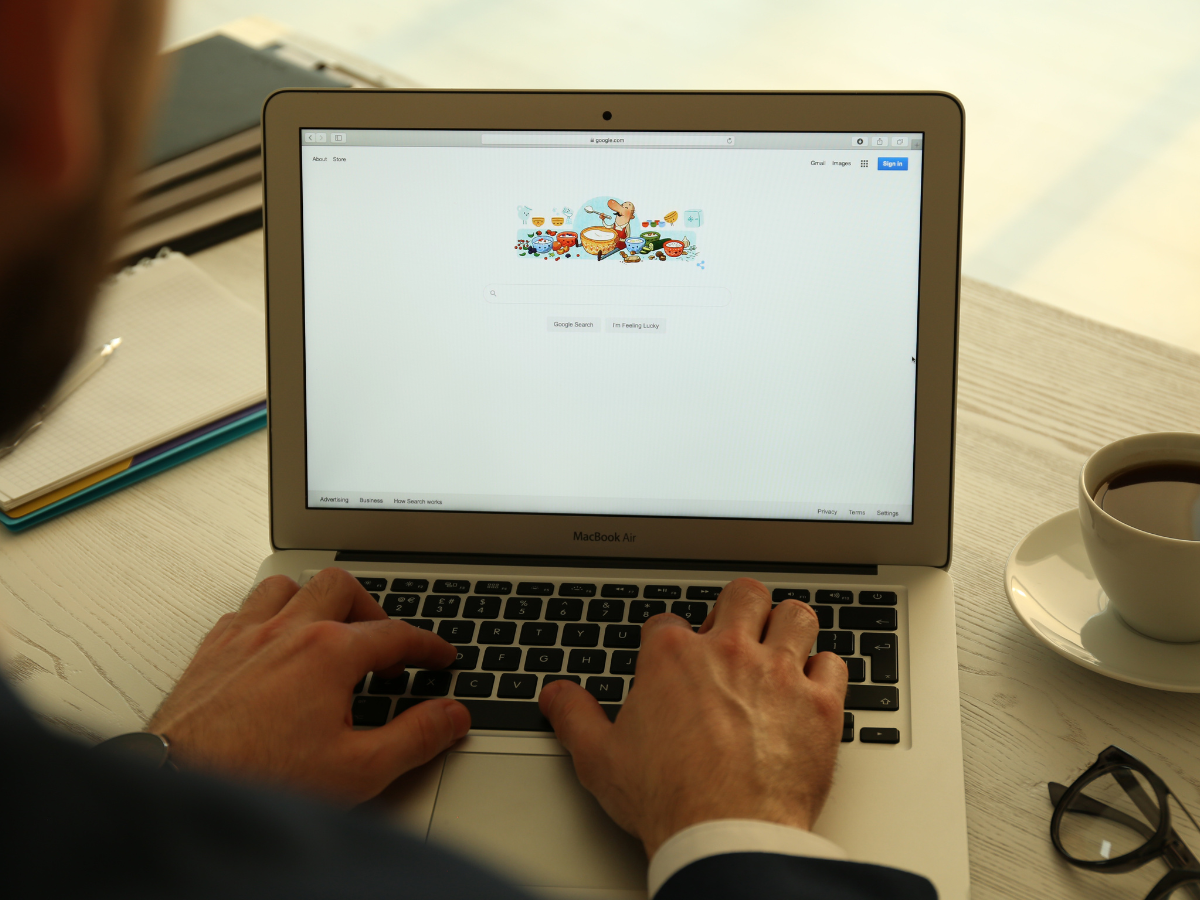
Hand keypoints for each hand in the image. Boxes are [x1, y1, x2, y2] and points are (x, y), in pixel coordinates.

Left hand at [147, 567, 469, 803]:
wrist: (180, 787)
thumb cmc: (260, 779)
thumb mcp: (359, 770)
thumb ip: (415, 737)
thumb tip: (451, 716)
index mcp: (329, 653)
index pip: (395, 635)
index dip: (426, 646)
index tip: (439, 656)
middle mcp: (287, 631)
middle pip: (342, 588)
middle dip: (371, 608)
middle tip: (383, 644)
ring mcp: (245, 636)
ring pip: (288, 586)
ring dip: (315, 600)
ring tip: (329, 628)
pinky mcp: (210, 652)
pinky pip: (244, 609)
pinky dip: (268, 615)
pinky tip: (272, 641)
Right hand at [539, 578, 846, 857]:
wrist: (726, 834)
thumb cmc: (668, 799)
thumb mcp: (599, 758)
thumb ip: (574, 716)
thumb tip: (554, 695)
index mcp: (673, 658)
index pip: (670, 621)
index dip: (671, 638)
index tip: (674, 658)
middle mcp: (729, 653)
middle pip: (743, 594)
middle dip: (739, 607)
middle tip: (735, 633)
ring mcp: (778, 674)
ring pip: (797, 615)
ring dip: (789, 626)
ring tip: (781, 643)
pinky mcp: (819, 705)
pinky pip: (835, 664)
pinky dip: (826, 672)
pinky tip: (813, 686)